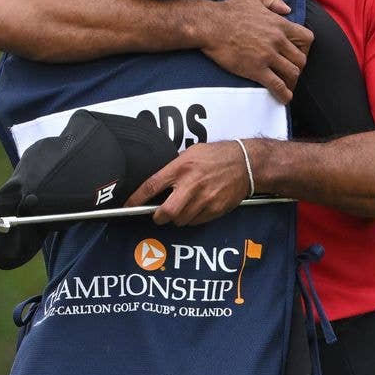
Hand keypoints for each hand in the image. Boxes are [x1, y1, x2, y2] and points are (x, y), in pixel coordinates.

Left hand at [124, 141, 249, 225]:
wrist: (246, 163)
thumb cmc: (217, 155)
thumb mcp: (192, 152)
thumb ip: (174, 166)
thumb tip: (159, 181)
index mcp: (181, 168)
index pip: (152, 186)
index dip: (136, 199)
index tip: (128, 206)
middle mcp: (191, 185)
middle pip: (165, 213)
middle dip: (158, 217)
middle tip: (158, 213)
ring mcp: (204, 199)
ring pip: (180, 221)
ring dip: (177, 218)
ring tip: (181, 208)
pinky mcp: (215, 209)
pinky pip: (195, 222)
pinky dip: (191, 219)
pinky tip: (195, 208)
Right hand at [200, 0, 312, 103]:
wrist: (210, 25)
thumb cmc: (229, 10)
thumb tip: (287, 9)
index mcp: (279, 24)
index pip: (307, 38)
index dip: (305, 48)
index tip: (297, 52)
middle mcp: (278, 40)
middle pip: (301, 59)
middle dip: (298, 66)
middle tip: (290, 70)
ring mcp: (268, 56)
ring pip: (292, 73)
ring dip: (292, 81)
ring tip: (287, 85)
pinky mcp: (257, 70)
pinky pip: (277, 85)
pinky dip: (284, 94)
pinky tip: (284, 98)